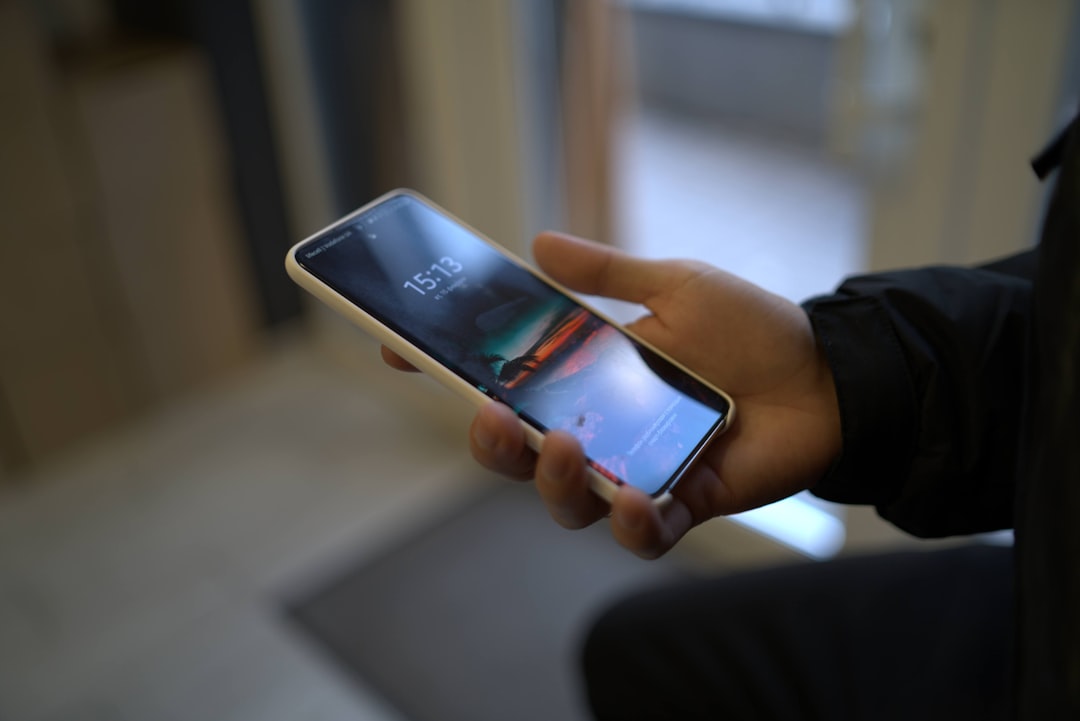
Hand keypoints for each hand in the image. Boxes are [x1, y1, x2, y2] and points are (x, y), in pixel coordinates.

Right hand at [383, 232, 841, 557]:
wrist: (828, 374)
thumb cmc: (752, 328)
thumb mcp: (674, 286)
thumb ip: (607, 273)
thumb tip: (538, 243)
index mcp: (586, 376)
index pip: (503, 381)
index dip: (449, 372)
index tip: (399, 349)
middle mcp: (599, 429)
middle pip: (517, 453)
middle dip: (490, 443)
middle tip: (492, 416)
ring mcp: (635, 470)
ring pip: (565, 499)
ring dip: (550, 479)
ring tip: (562, 445)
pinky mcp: (681, 503)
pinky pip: (640, 532)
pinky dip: (630, 521)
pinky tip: (634, 495)